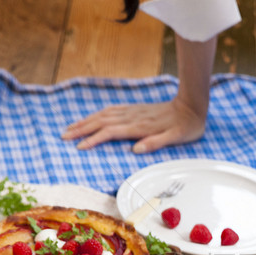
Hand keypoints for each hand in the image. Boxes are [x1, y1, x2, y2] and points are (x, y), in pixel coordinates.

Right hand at [61, 98, 206, 153]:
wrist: (192, 105)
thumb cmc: (185, 126)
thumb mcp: (176, 138)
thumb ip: (156, 143)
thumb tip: (136, 149)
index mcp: (139, 126)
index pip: (110, 132)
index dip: (94, 139)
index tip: (79, 147)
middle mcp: (132, 117)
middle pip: (101, 122)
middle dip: (81, 129)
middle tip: (63, 136)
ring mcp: (132, 111)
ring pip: (103, 115)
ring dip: (86, 121)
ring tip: (70, 128)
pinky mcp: (134, 109)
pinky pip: (110, 110)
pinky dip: (97, 114)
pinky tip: (91, 118)